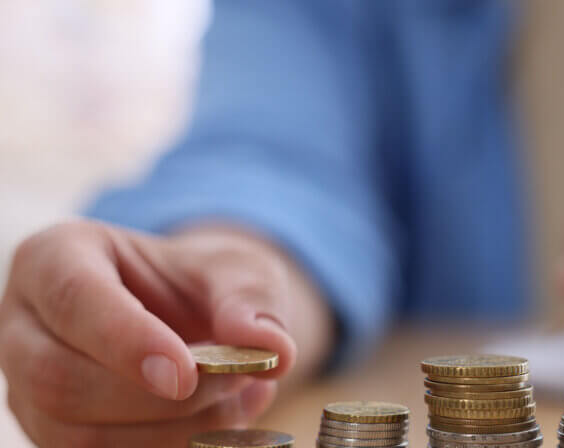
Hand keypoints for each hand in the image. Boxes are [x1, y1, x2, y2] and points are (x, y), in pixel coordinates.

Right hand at [0, 219, 297, 446]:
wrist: (191, 317)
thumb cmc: (203, 282)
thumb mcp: (237, 268)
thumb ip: (252, 300)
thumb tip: (273, 349)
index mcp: (55, 259)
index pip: (73, 299)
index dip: (126, 341)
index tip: (185, 374)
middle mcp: (25, 327)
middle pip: (61, 380)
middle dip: (159, 399)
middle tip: (239, 382)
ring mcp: (29, 391)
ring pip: (79, 436)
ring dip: (174, 432)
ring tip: (244, 399)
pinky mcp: (57, 436)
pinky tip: (225, 423)